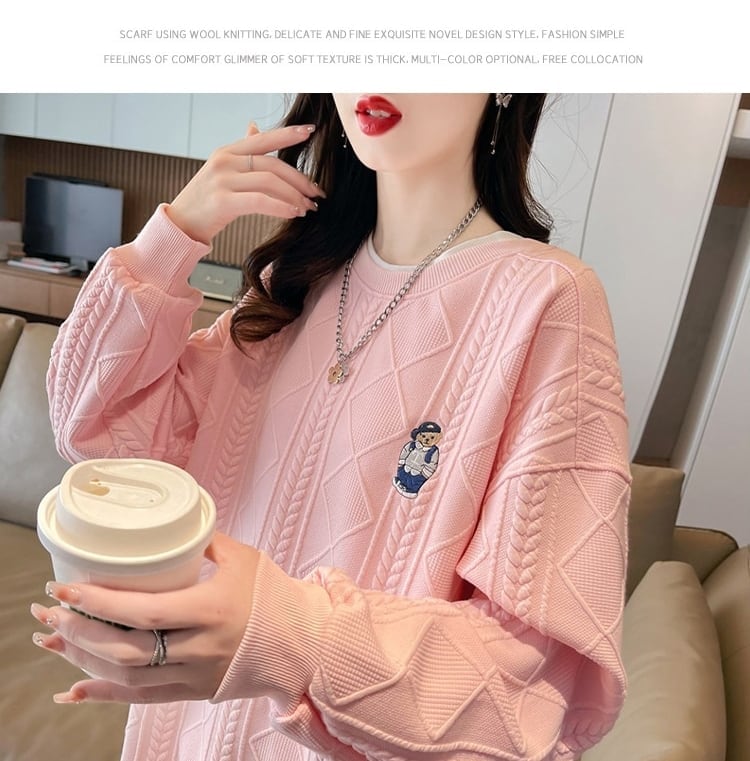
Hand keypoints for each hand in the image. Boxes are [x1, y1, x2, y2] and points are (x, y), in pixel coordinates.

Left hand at [30, 532, 258, 703]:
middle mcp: (200, 647)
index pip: (145, 611)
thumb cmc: (273, 595)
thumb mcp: (244, 558)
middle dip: (81, 631)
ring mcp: (195, 675)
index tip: (67, 588)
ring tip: (54, 641)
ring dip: (84, 660)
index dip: (101, 602)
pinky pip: (142, 699)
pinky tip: (74, 689)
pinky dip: (105, 695)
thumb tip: (171, 527)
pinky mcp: (194, 692)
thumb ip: (205, 542)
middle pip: (127, 648)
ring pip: (128, 676)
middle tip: (51, 612)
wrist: (303, 641)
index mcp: (211, 610)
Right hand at [166, 121, 323, 244]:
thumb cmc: (205, 201)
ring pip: (269, 182)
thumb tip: (255, 127)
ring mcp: (222, 180)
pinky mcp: (222, 201)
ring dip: (294, 196)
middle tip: (317, 193)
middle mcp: (224, 161)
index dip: (288, 134)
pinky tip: (294, 213)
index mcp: (227, 152)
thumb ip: (241, 151)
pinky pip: (260, 201)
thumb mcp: (221, 170)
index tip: (311, 131)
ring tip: (308, 208)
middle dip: (299, 179)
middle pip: (272, 165)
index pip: (263, 139)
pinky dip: (281, 207)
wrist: (180, 225)